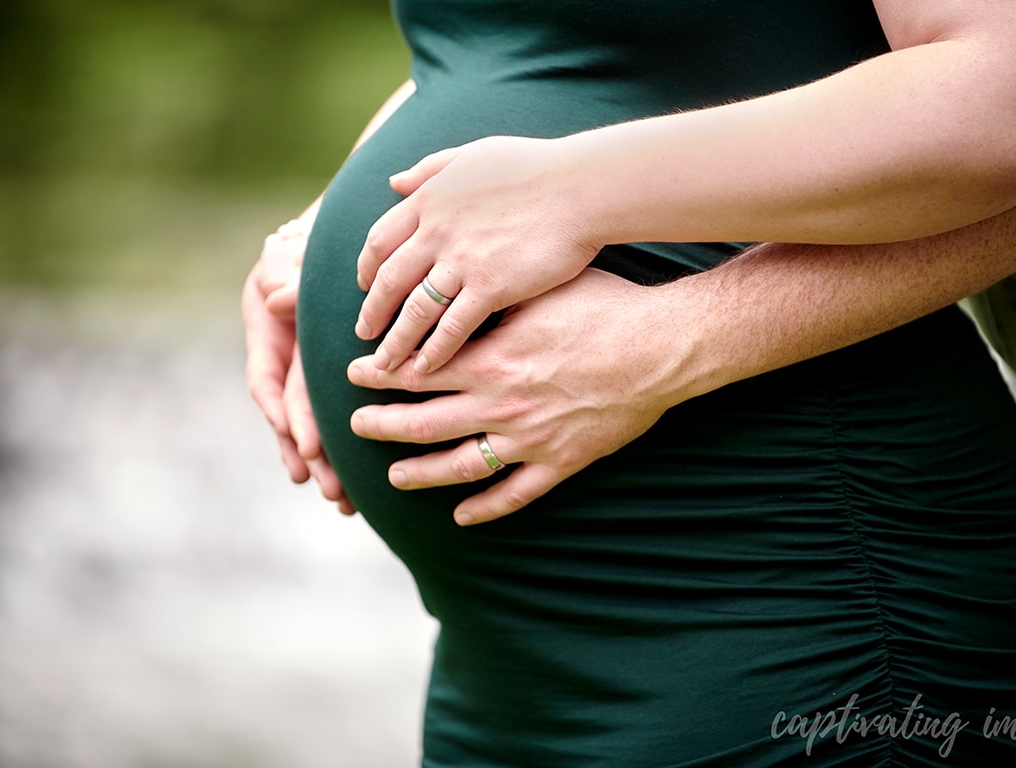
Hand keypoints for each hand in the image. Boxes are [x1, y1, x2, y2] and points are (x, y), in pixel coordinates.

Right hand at [244, 230, 354, 514]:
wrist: (341, 235)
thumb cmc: (311, 237)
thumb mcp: (292, 250)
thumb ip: (284, 272)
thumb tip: (275, 299)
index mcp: (267, 332)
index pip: (269, 380)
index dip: (283, 412)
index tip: (298, 441)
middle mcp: (285, 358)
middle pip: (294, 415)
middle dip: (310, 454)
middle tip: (329, 490)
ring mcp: (310, 370)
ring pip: (317, 423)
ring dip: (327, 463)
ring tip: (344, 502)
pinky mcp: (338, 377)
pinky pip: (340, 414)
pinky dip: (345, 446)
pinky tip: (359, 483)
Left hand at [346, 269, 679, 524]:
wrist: (661, 346)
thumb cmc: (604, 305)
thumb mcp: (538, 290)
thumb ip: (491, 301)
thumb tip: (454, 294)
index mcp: (491, 360)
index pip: (417, 371)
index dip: (380, 374)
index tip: (355, 374)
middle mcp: (501, 404)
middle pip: (424, 423)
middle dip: (383, 425)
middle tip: (356, 426)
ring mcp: (530, 438)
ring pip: (461, 466)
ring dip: (421, 473)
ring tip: (394, 477)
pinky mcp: (562, 461)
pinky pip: (516, 493)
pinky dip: (486, 508)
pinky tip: (462, 517)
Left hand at [353, 136, 601, 374]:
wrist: (578, 186)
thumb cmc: (535, 167)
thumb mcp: (472, 154)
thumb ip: (430, 169)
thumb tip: (394, 182)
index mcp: (430, 200)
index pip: (381, 239)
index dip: (367, 267)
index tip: (364, 286)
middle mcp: (436, 232)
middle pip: (389, 280)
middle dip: (373, 311)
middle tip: (364, 333)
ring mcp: (461, 262)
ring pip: (414, 310)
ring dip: (396, 340)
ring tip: (384, 364)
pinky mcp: (490, 287)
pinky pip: (452, 327)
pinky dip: (435, 350)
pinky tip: (425, 369)